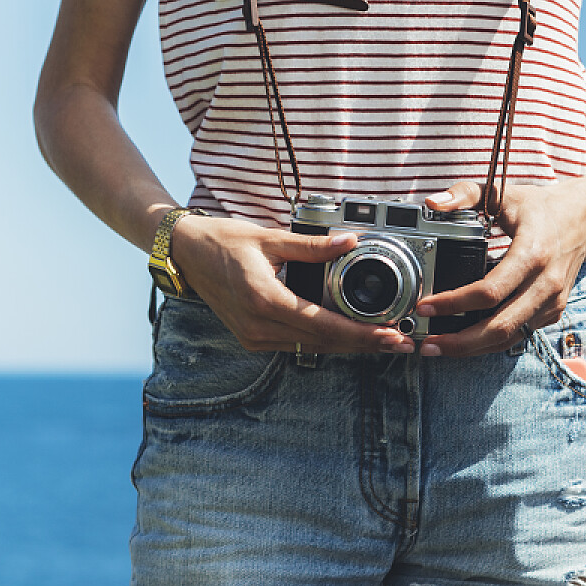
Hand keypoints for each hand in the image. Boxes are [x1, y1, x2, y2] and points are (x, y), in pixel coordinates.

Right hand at [169, 214, 417, 353]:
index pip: (322, 325)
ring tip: (382, 341)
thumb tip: (350, 241)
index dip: (360, 333)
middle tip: (400, 342)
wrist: (186, 253)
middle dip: (363, 344)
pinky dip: (324, 340)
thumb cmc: (223, 241)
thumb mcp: (270, 238)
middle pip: (322, 343)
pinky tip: (348, 336)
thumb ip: (313, 245)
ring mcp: (253, 336)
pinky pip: (296, 344)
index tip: (389, 334)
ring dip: (347, 346)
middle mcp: (257, 325)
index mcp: (263, 298)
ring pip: (311, 347)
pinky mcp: (252, 337)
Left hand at [412, 179, 585, 357]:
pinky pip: (519, 335)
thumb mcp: (504, 193)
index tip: (426, 306)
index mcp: (532, 254)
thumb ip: (465, 194)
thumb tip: (433, 204)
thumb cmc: (541, 208)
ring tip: (439, 348)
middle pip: (499, 326)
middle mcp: (545, 284)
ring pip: (509, 338)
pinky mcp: (553, 312)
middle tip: (427, 344)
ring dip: (472, 348)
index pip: (489, 291)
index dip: (454, 303)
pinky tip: (465, 341)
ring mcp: (552, 302)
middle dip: (460, 341)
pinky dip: (490, 342)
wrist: (585, 220)